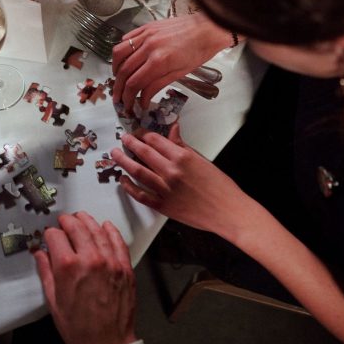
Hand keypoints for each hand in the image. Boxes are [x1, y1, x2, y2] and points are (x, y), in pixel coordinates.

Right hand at [34, 212, 136, 343]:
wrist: (106, 343)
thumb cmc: (77, 327)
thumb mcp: (53, 300)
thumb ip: (46, 272)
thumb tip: (40, 254)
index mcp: (68, 267)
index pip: (56, 236)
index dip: (50, 234)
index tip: (49, 236)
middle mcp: (90, 259)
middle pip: (77, 228)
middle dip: (68, 221)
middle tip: (64, 221)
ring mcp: (110, 262)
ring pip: (97, 230)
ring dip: (87, 221)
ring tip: (81, 217)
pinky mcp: (125, 268)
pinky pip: (118, 242)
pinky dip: (111, 231)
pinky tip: (105, 226)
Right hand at [111, 14, 228, 111]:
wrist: (207, 29)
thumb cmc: (198, 51)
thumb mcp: (179, 74)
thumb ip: (157, 86)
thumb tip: (142, 99)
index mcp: (159, 61)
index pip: (134, 83)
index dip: (128, 97)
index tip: (128, 105)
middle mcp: (149, 47)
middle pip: (124, 71)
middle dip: (118, 88)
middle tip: (119, 98)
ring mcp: (146, 35)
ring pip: (119, 52)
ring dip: (114, 68)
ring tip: (118, 78)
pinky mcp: (146, 27)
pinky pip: (127, 38)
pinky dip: (122, 50)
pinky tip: (124, 59)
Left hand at [111, 125, 254, 236]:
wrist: (228, 212)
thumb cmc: (220, 187)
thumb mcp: (202, 160)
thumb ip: (183, 146)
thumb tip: (173, 130)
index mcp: (182, 157)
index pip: (155, 140)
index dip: (144, 134)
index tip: (139, 133)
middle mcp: (171, 171)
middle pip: (143, 152)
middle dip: (130, 143)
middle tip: (123, 138)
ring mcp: (165, 189)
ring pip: (137, 171)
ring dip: (123, 161)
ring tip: (115, 154)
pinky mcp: (163, 206)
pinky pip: (140, 195)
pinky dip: (129, 187)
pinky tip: (123, 179)